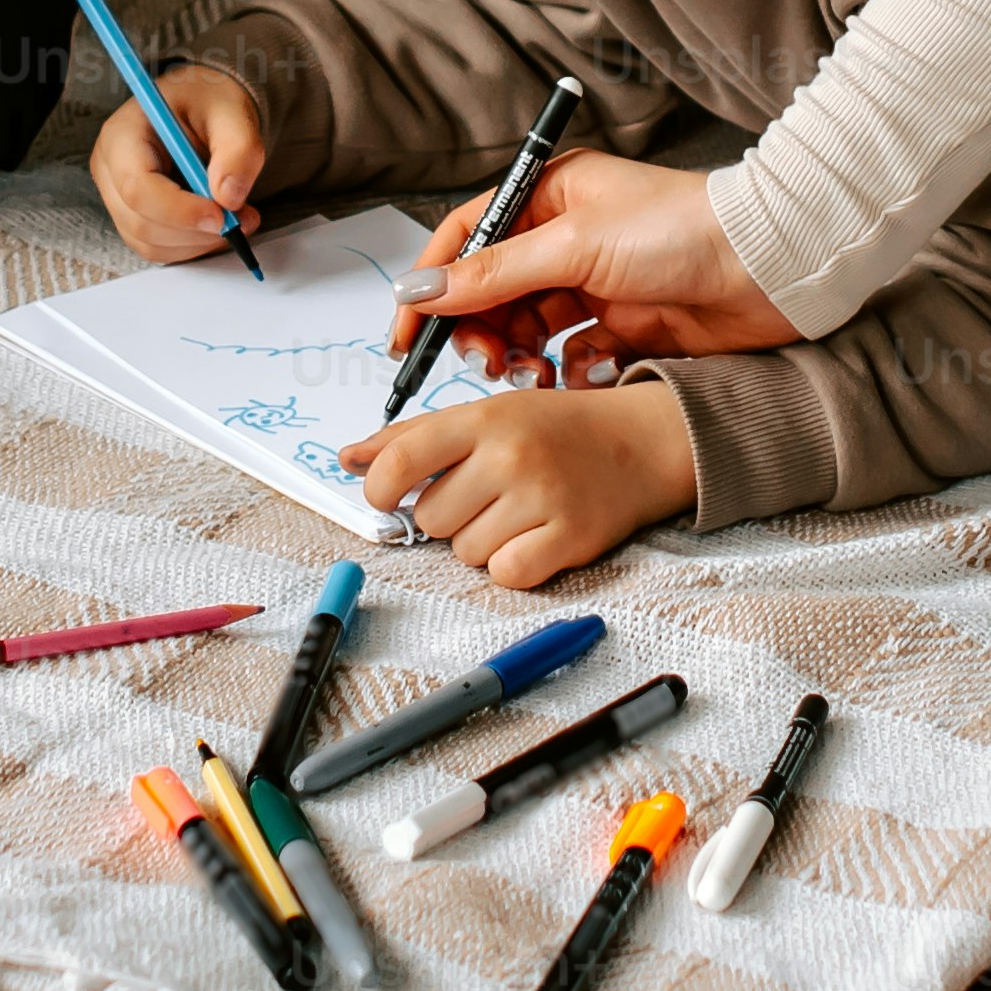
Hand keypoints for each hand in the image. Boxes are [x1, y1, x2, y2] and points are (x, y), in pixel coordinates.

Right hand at [88, 63, 265, 263]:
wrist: (203, 108)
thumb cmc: (209, 103)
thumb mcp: (231, 112)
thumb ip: (238, 149)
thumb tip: (228, 198)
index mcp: (122, 134)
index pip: (137, 187)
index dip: (179, 211)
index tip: (222, 216)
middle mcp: (109, 169)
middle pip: (141, 222)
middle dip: (195, 231)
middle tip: (243, 219)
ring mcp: (117, 198)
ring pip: (151, 243)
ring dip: (198, 242)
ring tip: (237, 218)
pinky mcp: (133, 217)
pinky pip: (159, 248)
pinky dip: (193, 245)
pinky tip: (217, 223)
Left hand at [349, 379, 699, 589]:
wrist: (640, 442)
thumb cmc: (554, 429)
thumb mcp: (485, 415)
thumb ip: (415, 438)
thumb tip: (349, 458)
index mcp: (483, 419)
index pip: (401, 459)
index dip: (379, 487)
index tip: (386, 496)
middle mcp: (511, 455)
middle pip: (431, 518)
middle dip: (449, 515)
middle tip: (486, 495)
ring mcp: (541, 497)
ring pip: (465, 552)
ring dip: (482, 541)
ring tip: (516, 512)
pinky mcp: (569, 538)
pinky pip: (505, 575)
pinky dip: (513, 565)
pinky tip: (533, 538)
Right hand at [389, 147, 793, 365]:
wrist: (773, 268)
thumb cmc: (682, 230)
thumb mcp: (575, 245)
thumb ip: (494, 273)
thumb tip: (421, 292)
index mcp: (552, 196)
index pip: (468, 239)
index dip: (433, 286)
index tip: (406, 335)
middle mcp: (570, 237)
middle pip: (494, 292)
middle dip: (479, 330)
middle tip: (484, 361)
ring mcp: (598, 284)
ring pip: (530, 329)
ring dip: (519, 356)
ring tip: (529, 373)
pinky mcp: (628, 327)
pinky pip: (574, 357)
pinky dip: (568, 372)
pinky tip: (582, 376)